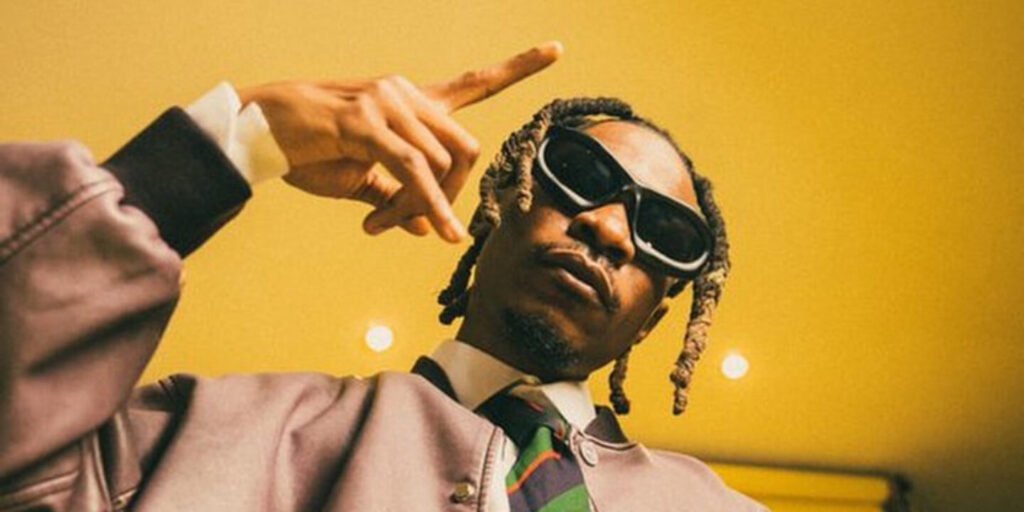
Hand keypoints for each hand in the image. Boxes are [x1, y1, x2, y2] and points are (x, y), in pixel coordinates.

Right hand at [237, 42, 562, 242]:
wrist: (260, 134)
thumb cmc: (309, 153)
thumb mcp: (362, 181)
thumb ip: (400, 200)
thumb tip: (431, 230)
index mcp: (411, 103)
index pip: (474, 83)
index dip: (518, 67)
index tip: (556, 50)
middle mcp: (407, 95)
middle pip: (466, 150)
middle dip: (452, 196)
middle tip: (420, 225)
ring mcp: (389, 105)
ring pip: (441, 166)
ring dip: (424, 208)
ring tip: (384, 225)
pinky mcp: (367, 124)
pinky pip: (414, 171)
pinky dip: (429, 205)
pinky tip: (436, 228)